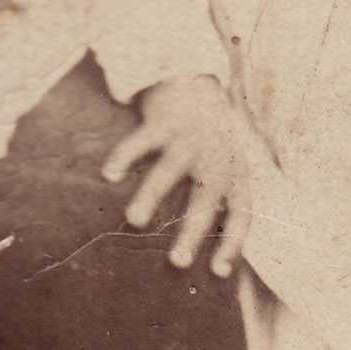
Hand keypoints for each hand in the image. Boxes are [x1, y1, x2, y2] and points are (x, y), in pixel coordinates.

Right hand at [105, 73, 257, 274]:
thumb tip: (212, 249)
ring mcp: (189, 138)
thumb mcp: (228, 165)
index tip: (218, 271)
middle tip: (177, 261)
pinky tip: (109, 174)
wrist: (194, 78)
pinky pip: (141, 141)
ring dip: (153, 196)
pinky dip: (125, 157)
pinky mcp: (163, 121)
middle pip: (206, 199)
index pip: (241, 214)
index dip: (233, 243)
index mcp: (235, 173)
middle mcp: (216, 157)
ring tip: (135, 220)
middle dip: (192, 232)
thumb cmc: (210, 137)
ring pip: (171, 170)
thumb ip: (222, 199)